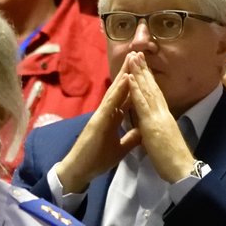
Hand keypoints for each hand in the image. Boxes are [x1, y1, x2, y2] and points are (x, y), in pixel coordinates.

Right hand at [51, 66, 140, 194]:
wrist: (81, 170)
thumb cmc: (97, 159)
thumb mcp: (120, 148)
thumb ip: (130, 137)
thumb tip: (141, 129)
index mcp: (113, 118)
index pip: (126, 97)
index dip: (135, 84)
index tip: (144, 70)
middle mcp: (107, 112)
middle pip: (121, 89)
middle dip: (129, 72)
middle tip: (138, 54)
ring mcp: (102, 114)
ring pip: (115, 91)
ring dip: (124, 74)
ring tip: (132, 58)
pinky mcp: (98, 120)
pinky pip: (110, 102)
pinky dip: (118, 90)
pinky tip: (125, 79)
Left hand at [122, 52, 197, 182]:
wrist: (181, 169)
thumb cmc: (173, 160)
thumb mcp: (163, 140)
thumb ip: (157, 129)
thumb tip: (151, 125)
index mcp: (164, 117)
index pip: (156, 94)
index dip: (149, 80)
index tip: (143, 67)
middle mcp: (163, 112)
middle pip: (153, 87)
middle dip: (144, 70)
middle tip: (137, 53)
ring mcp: (158, 116)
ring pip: (148, 90)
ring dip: (140, 73)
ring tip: (134, 58)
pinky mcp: (153, 123)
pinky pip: (142, 103)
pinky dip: (136, 89)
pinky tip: (130, 78)